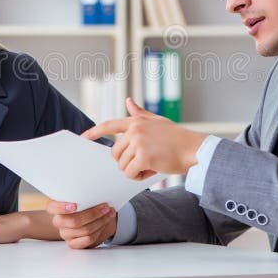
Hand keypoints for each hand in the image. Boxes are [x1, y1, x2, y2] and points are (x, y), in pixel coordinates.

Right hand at [46, 201, 116, 248]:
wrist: (89, 217)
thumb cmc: (83, 203)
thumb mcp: (80, 197)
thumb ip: (81, 195)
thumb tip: (95, 191)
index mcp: (55, 207)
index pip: (52, 207)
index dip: (62, 207)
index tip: (75, 205)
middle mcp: (58, 221)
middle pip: (74, 221)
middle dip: (93, 214)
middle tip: (105, 207)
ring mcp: (65, 233)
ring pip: (85, 230)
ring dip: (101, 221)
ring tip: (109, 213)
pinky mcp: (73, 243)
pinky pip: (88, 239)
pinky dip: (99, 230)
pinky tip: (104, 223)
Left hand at [82, 98, 206, 178]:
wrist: (193, 148)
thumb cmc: (176, 137)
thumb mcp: (156, 121)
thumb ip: (139, 114)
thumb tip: (128, 101)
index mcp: (136, 121)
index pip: (109, 125)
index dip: (94, 132)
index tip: (84, 137)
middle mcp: (134, 130)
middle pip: (115, 153)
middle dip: (126, 161)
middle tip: (143, 162)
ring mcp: (138, 142)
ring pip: (122, 165)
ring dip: (134, 170)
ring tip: (151, 165)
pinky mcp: (143, 156)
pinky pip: (130, 173)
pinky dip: (138, 177)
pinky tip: (151, 171)